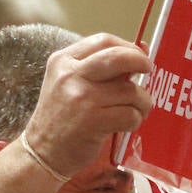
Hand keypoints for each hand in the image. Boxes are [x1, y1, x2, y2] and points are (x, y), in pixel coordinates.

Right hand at [21, 33, 152, 178]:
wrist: (42, 152)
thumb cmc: (62, 117)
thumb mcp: (70, 83)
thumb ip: (99, 67)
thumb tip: (140, 48)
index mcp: (63, 60)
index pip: (104, 41)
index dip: (128, 46)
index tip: (140, 55)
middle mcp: (71, 75)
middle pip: (119, 57)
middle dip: (141, 62)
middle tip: (149, 71)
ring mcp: (82, 98)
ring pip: (130, 91)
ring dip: (142, 102)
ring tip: (136, 110)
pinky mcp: (93, 121)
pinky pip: (130, 115)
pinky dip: (135, 120)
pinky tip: (127, 125)